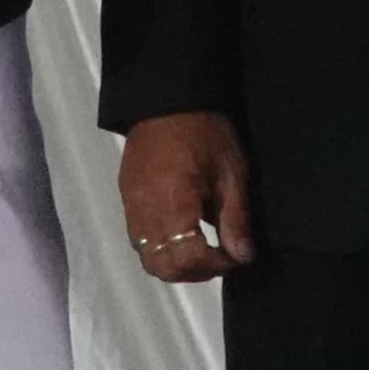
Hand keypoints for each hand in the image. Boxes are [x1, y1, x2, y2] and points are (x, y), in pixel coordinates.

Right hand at [117, 110, 254, 282]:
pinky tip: (181, 233)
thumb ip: (235, 218)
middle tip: (220, 256)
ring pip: (147, 257)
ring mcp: (131, 206)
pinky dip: (160, 248)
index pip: (188, 259)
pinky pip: (138, 239)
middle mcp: (145, 212)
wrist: (166, 99)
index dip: (216, 266)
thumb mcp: (231, 172)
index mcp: (172, 204)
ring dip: (175, 263)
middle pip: (163, 267)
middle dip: (195, 271)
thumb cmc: (205, 131)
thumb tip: (242, 256)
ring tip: (201, 248)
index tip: (236, 255)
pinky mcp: (126, 197)